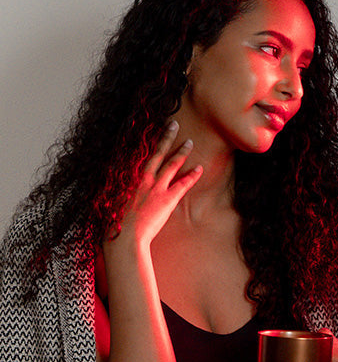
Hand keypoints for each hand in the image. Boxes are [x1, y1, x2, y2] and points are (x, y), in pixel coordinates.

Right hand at [107, 121, 201, 249]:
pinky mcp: (167, 199)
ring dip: (182, 151)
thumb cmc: (116, 223)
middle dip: (166, 136)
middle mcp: (142, 178)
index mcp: (128, 178)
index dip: (148, 141)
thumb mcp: (114, 201)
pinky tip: (200, 168)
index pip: (140, 154)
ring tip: (190, 142)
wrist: (124, 238)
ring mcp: (155, 188)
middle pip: (156, 152)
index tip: (153, 129)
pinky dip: (192, 175)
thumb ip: (121, 190)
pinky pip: (183, 183)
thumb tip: (121, 187)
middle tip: (173, 123)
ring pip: (171, 164)